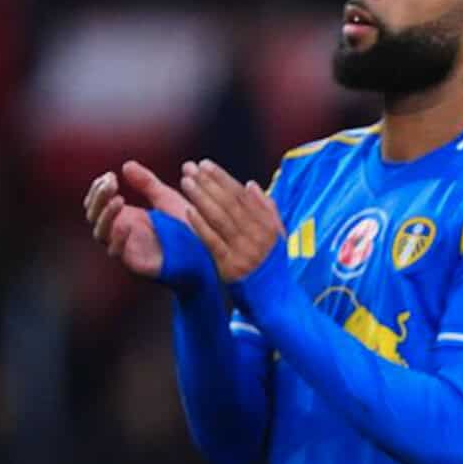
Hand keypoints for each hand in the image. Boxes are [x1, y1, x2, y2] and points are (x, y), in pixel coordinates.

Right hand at [84, 160, 195, 278]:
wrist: (207, 252)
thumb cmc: (187, 227)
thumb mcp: (166, 199)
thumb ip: (147, 183)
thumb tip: (126, 165)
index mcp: (126, 216)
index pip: (98, 203)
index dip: (99, 189)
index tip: (109, 176)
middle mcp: (121, 232)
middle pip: (94, 215)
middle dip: (99, 198)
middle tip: (111, 184)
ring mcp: (126, 247)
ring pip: (101, 233)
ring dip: (105, 215)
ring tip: (117, 200)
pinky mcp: (135, 262)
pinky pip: (118, 252)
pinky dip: (118, 239)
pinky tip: (125, 225)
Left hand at [180, 160, 284, 282]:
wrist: (273, 299)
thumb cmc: (270, 265)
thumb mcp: (276, 237)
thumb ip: (266, 210)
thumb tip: (250, 184)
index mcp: (268, 226)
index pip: (243, 196)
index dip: (223, 179)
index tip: (206, 164)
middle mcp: (258, 237)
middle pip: (230, 204)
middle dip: (209, 183)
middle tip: (191, 168)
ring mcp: (244, 252)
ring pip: (220, 219)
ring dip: (202, 198)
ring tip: (186, 182)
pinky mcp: (230, 266)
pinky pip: (213, 241)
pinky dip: (201, 225)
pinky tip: (188, 211)